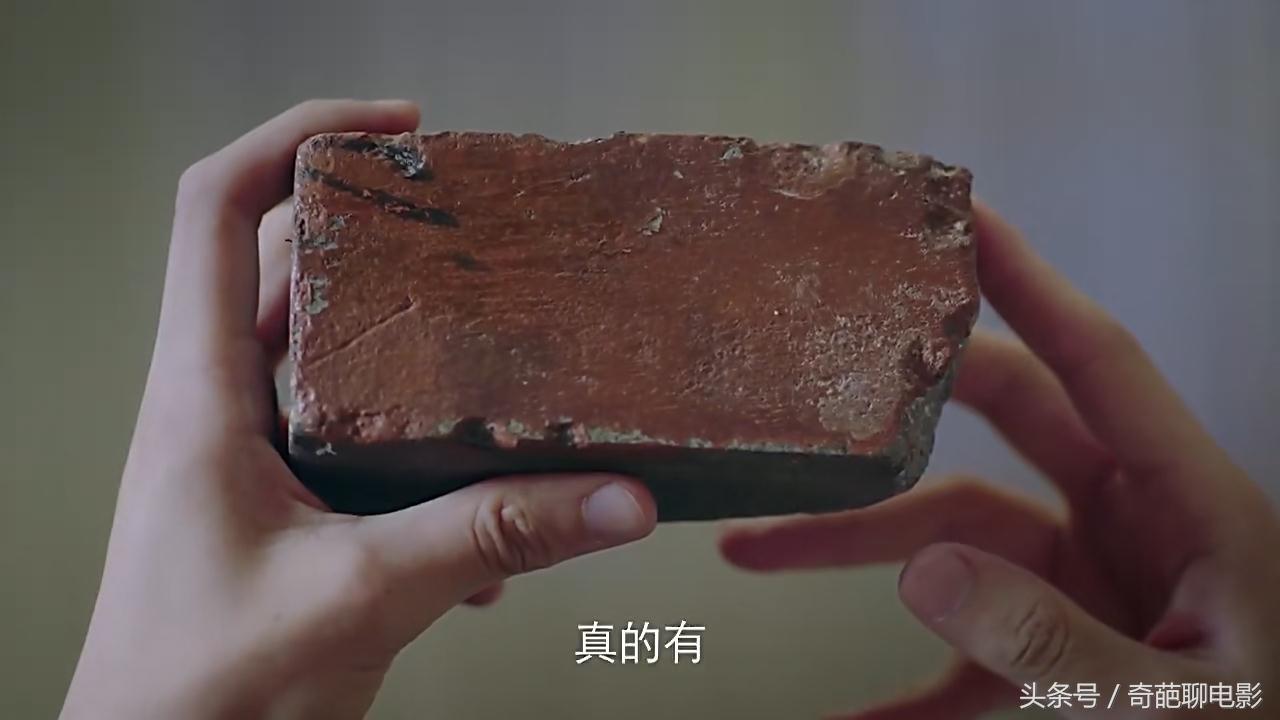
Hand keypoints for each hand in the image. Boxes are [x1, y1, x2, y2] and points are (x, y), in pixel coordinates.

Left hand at [59, 100, 656, 719]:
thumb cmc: (201, 695)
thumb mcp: (364, 596)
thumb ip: (494, 537)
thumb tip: (618, 497)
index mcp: (201, 397)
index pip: (216, 210)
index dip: (298, 138)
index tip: (398, 128)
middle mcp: (219, 409)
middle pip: (294, 270)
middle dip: (387, 244)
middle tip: (480, 234)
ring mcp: (251, 458)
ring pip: (335, 360)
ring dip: (416, 363)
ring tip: (500, 370)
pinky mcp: (286, 507)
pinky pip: (358, 442)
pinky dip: (423, 455)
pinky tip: (484, 518)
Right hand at [720, 202, 1279, 718]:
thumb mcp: (1176, 700)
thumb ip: (1054, 641)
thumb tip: (923, 574)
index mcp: (1189, 503)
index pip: (1095, 361)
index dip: (1026, 280)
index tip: (961, 215)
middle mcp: (1132, 523)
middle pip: (993, 431)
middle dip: (887, 422)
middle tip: (808, 390)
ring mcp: (1090, 580)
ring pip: (950, 535)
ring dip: (854, 549)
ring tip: (757, 553)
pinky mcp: (1060, 644)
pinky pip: (962, 654)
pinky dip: (901, 687)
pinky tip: (847, 716)